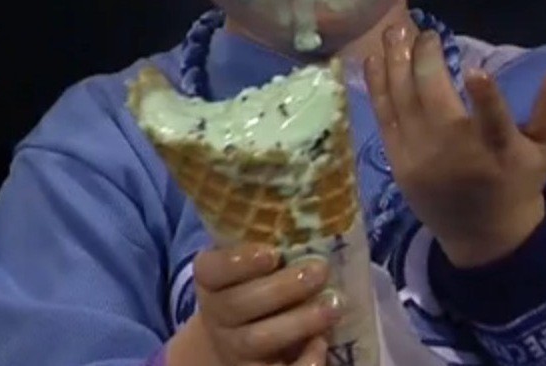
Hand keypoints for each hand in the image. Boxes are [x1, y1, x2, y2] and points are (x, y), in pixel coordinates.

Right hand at [169, 243, 339, 365]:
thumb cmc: (256, 282)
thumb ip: (269, 236)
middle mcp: (217, 315)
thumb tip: (315, 196)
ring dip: (299, 321)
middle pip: (239, 305)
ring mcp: (234, 347)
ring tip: (334, 304)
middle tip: (319, 270)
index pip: (210, 269)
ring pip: (258, 339)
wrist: (240, 336)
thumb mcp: (253, 260)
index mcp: (211, 280)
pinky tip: (322, 345)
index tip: (272, 252)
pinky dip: (302, 362)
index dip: (238, 262)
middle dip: (282, 288)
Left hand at [364, 23, 545, 267]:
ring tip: (395, 30)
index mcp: (498, 151)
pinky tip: (375, 58)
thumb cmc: (518, 181)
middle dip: (426, 59)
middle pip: (434, 101)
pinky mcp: (398, 161)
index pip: (493, 123)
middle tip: (426, 31)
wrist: (482, 235)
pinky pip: (383, 116)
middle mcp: (455, 153)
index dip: (486, 98)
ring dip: (395, 61)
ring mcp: (420, 157)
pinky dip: (377, 84)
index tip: (477, 69)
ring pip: (402, 100)